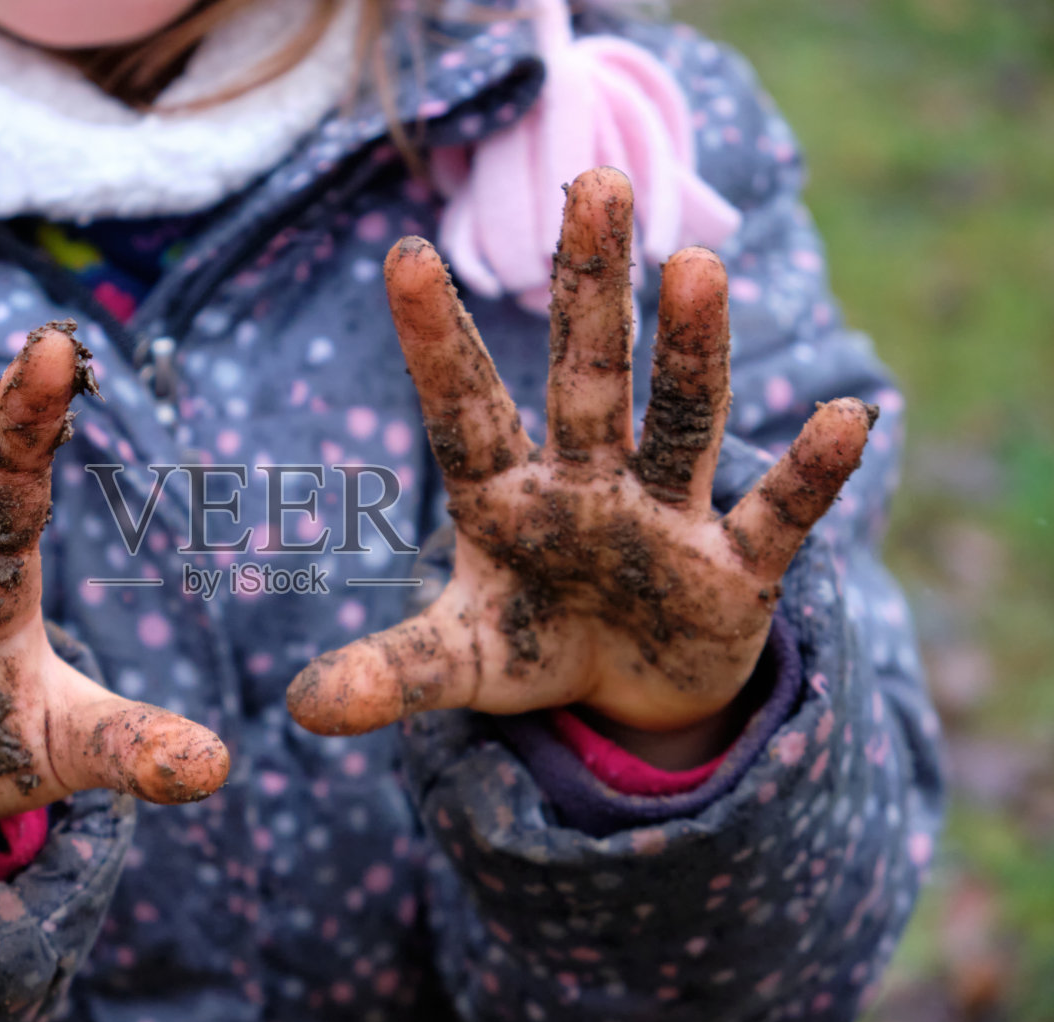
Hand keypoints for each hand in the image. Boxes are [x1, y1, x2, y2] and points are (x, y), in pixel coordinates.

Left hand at [288, 168, 872, 738]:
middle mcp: (588, 484)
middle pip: (587, 377)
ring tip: (697, 265)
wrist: (628, 690)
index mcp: (508, 496)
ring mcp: (666, 518)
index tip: (402, 256)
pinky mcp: (735, 571)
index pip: (464, 410)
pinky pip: (779, 516)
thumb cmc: (535, 645)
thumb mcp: (459, 664)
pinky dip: (812, 475)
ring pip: (682, 421)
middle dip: (589, 288)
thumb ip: (391, 672)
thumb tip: (300, 711)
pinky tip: (849, 416)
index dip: (437, 342)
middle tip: (594, 183)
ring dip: (691, 351)